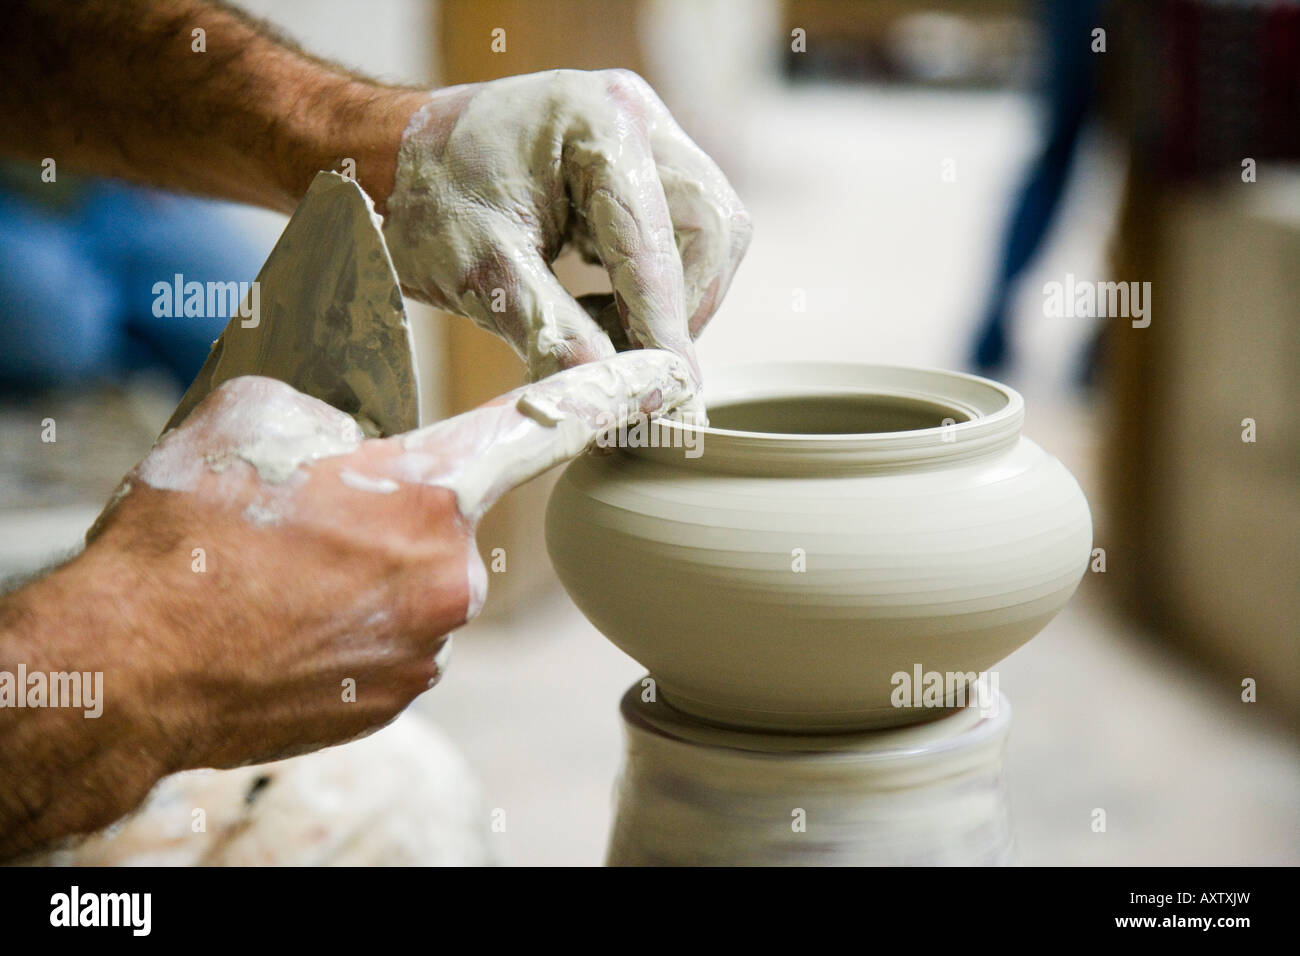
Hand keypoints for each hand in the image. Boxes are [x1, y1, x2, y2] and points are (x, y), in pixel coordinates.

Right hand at [84, 350, 694, 770]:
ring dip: (364, 573)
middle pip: (443, 516)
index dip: (615, 393)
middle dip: (389, 511)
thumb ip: (337, 404)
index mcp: (431, 490)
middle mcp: (453, 572)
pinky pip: (394, 639)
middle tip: (305, 522)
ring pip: (415, 582)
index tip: (671, 375)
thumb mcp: (256, 416)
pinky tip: (287, 625)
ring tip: (280, 580)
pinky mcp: (396, 698)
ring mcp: (428, 646)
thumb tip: (359, 422)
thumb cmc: (190, 533)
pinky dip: (353, 626)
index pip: (547, 424)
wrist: (133, 664)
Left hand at [382, 69, 751, 382]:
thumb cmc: (422, 200)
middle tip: (635, 364)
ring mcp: (641, 138)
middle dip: (680, 306)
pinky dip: (653, 285)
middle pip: (708, 227)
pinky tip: (600, 306)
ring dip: (671, 298)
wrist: (387, 159)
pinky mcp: (635, 167)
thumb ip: (553, 333)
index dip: (667, 322)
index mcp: (596, 123)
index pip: (653, 239)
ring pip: (704, 233)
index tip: (674, 388)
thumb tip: (610, 393)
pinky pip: (678, 234)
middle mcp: (633, 117)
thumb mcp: (481, 273)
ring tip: (606, 332)